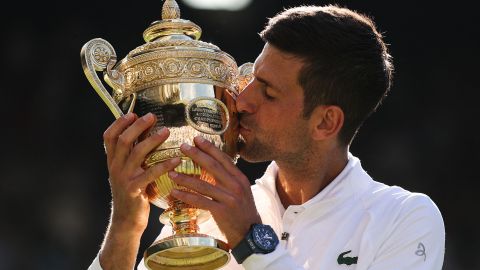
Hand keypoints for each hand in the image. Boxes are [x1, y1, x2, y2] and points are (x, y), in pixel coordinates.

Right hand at [103, 112, 180, 232]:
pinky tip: (176, 159)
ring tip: (166, 131)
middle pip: (123, 140)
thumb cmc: (133, 192)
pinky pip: (150, 173)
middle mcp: (115, 167)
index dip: (118, 123)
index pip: (109, 137)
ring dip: (152, 140)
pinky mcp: (134, 189)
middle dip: (138, 126)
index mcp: (112, 161)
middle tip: (152, 117)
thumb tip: (147, 130)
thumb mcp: (129, 171)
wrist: (127, 220)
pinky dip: (164, 165)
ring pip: (137, 153)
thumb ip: (135, 153)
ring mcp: (124, 178)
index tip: (132, 113)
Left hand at [168, 136, 260, 246]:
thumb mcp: (240, 190)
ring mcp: (229, 198)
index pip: (224, 159)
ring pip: (204, 185)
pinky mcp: (221, 211)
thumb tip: (212, 164)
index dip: (210, 148)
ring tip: (171, 172)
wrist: (250, 232)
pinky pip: (201, 201)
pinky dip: (187, 196)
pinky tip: (175, 192)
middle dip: (197, 155)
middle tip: (183, 146)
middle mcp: (235, 186)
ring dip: (186, 178)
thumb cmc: (242, 210)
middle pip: (214, 167)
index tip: (197, 139)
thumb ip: (229, 178)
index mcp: (240, 178)